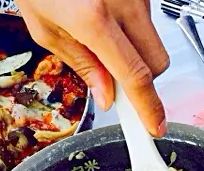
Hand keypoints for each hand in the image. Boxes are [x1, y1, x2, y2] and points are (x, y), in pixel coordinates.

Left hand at [16, 0, 169, 135]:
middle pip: (157, 63)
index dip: (148, 108)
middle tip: (116, 77)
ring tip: (100, 31)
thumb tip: (107, 95)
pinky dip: (131, 26)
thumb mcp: (45, 28)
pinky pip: (147, 18)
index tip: (154, 126)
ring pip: (154, 40)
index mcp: (94, 19)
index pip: (135, 76)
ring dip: (135, 48)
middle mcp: (124, 2)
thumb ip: (82, 65)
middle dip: (143, 78)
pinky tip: (104, 12)